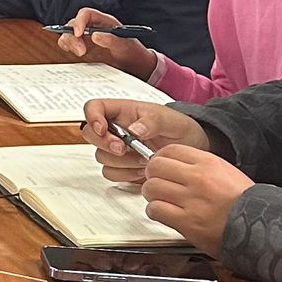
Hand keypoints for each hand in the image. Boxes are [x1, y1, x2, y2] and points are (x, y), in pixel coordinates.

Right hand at [57, 9, 155, 75]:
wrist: (133, 64)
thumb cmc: (131, 51)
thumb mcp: (124, 45)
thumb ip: (111, 40)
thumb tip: (95, 36)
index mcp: (103, 21)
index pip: (86, 14)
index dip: (79, 21)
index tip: (79, 33)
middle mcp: (91, 27)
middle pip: (73, 24)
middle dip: (73, 36)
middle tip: (81, 51)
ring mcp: (85, 38)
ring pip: (68, 34)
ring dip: (69, 43)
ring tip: (80, 54)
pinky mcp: (82, 48)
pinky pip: (69, 45)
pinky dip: (68, 49)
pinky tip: (77, 56)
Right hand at [78, 99, 209, 185]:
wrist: (191, 147)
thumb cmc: (178, 127)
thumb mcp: (168, 119)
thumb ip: (150, 122)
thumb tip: (132, 130)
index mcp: (122, 111)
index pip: (94, 107)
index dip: (92, 117)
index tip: (103, 129)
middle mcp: (114, 130)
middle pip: (91, 134)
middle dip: (106, 144)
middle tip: (124, 149)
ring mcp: (116, 149)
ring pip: (101, 156)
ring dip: (121, 161)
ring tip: (143, 158)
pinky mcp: (122, 167)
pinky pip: (111, 173)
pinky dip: (126, 174)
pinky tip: (141, 169)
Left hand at [136, 146, 253, 257]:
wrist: (259, 227)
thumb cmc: (245, 203)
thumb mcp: (226, 173)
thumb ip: (201, 167)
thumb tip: (177, 165)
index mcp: (208, 163)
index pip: (170, 150)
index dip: (160, 158)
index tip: (160, 167)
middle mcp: (198, 178)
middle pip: (156, 166)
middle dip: (153, 176)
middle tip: (157, 184)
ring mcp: (190, 200)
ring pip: (152, 188)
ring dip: (152, 195)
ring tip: (161, 200)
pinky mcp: (186, 221)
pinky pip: (155, 210)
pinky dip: (155, 212)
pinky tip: (164, 214)